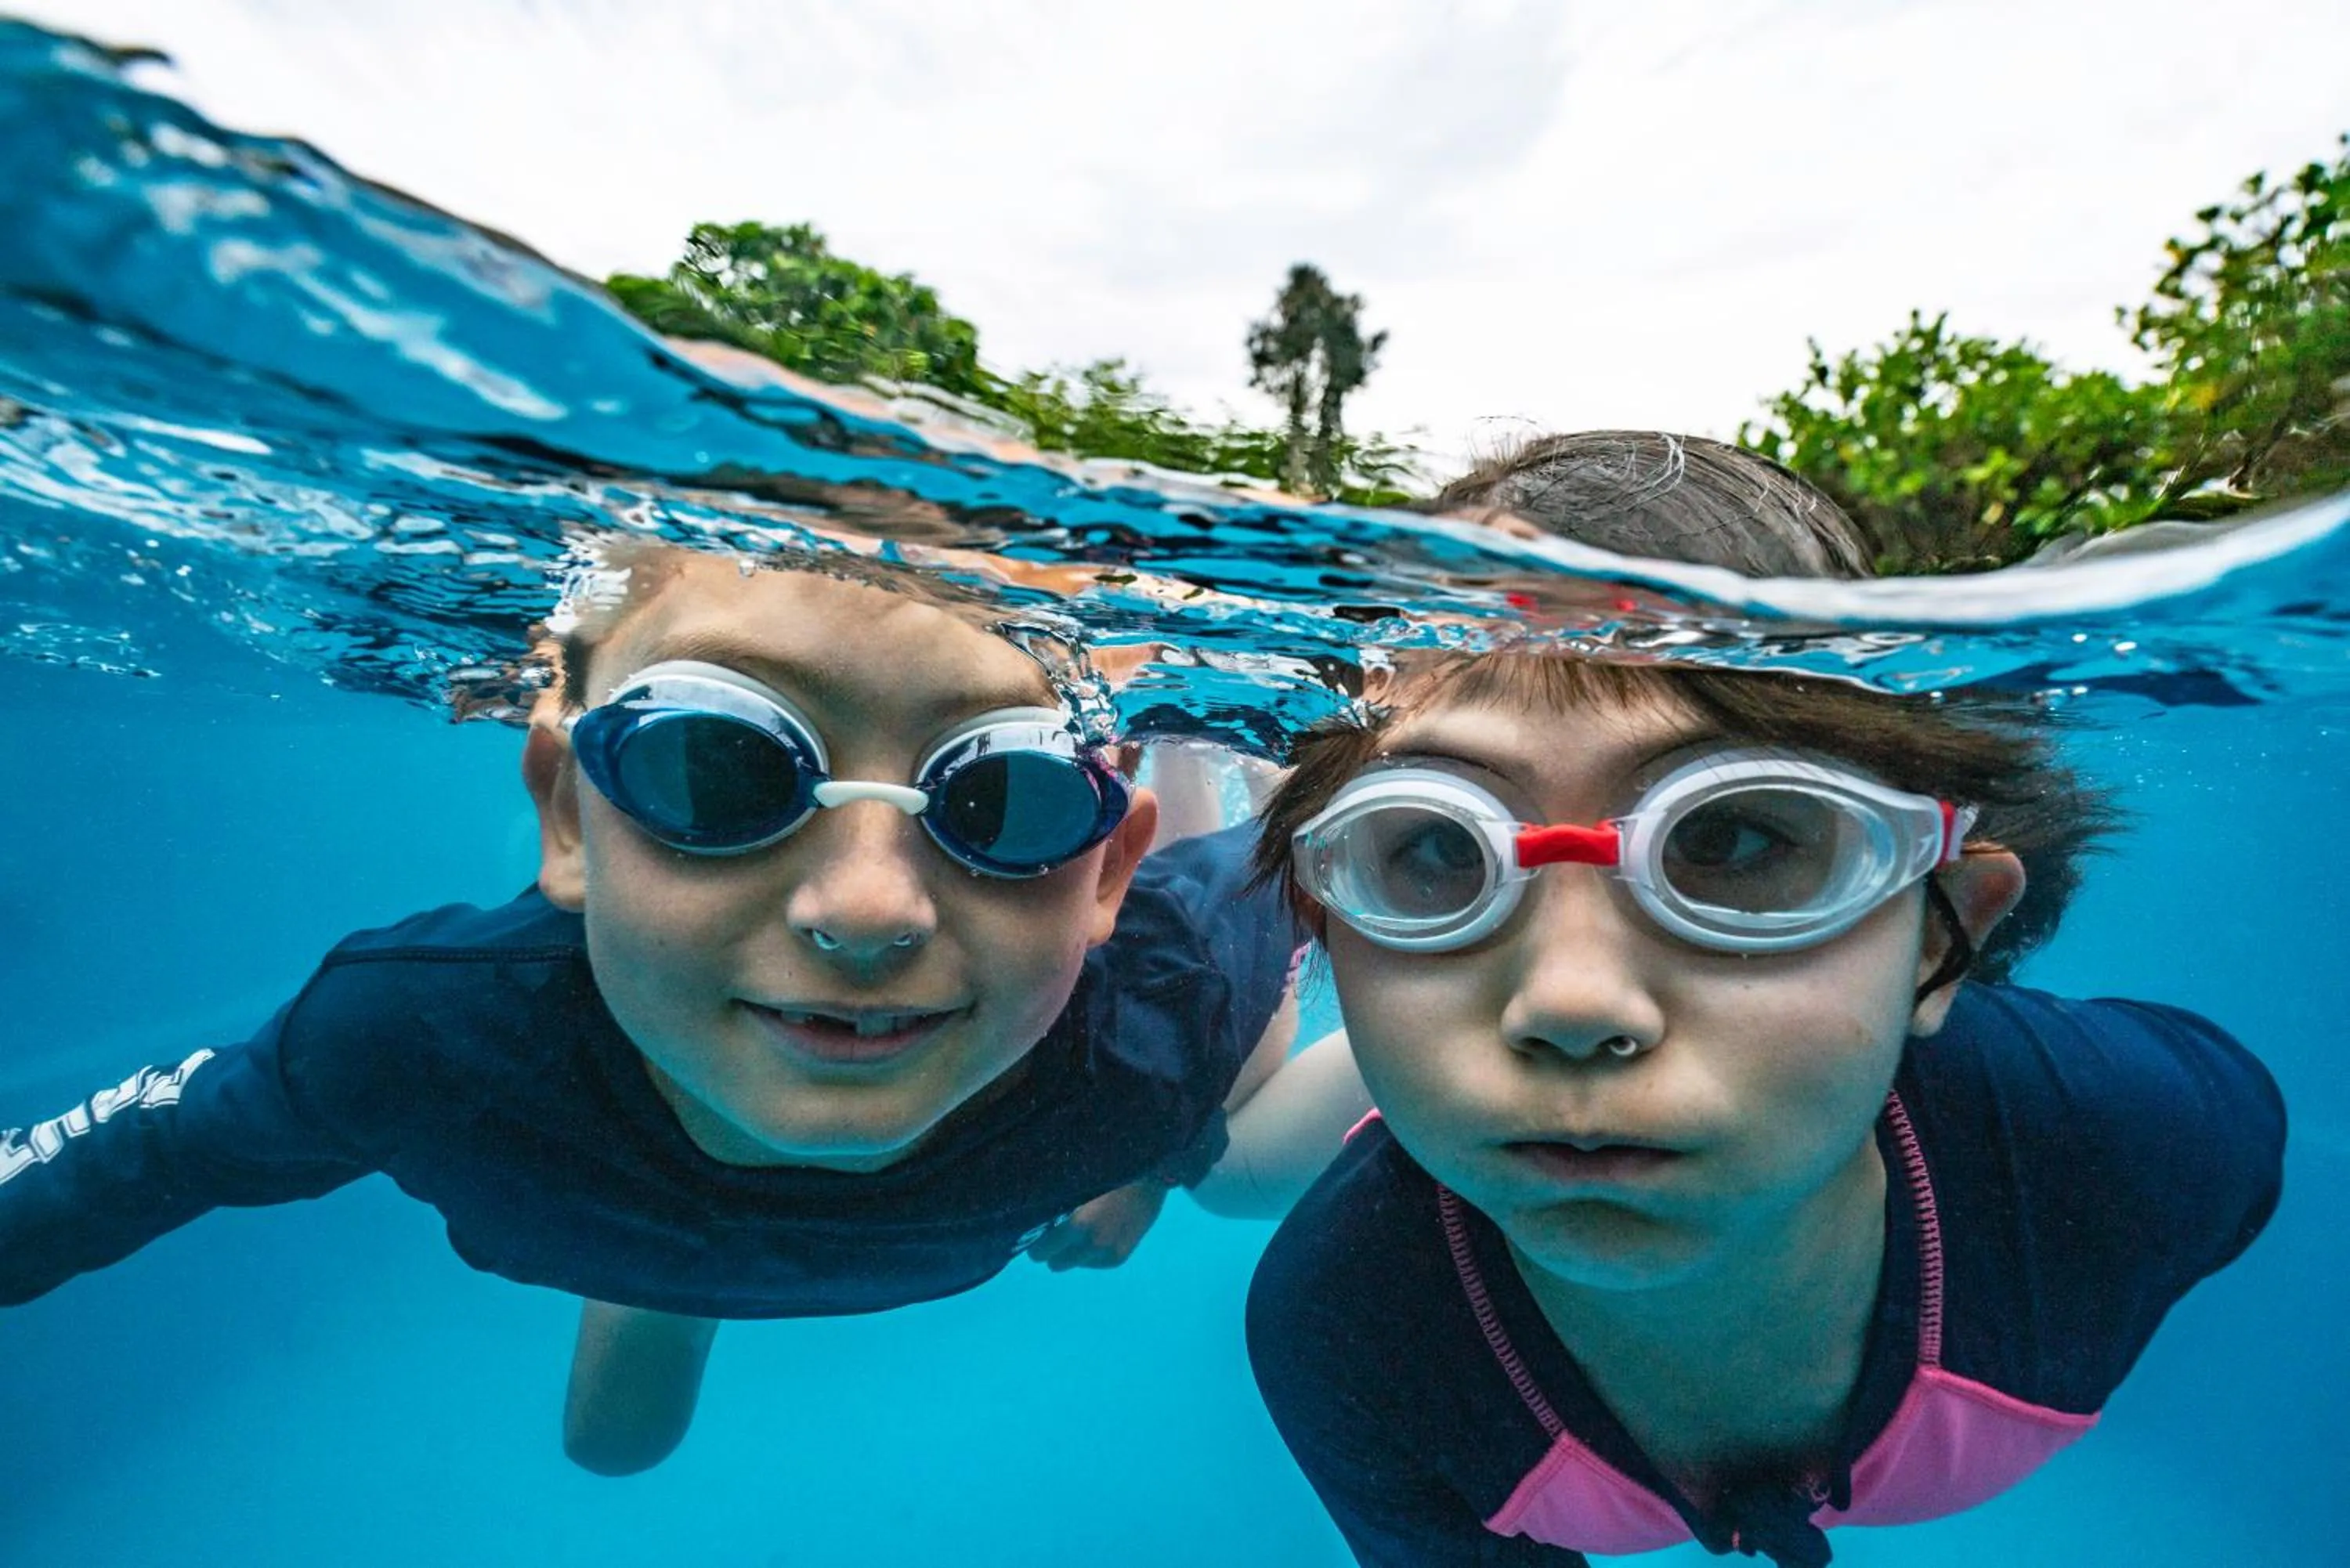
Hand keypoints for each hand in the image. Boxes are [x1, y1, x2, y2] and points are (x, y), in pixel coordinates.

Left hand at [1024, 1180, 1170, 1270]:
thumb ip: (1055, 1206)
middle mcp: (1092, 1245)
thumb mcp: (1075, 1184)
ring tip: (1084, 1226)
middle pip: (1055, 1264)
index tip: (1039, 1231)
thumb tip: (1034, 1221)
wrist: (1150, 1175)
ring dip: (1073, 1251)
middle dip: (1053, 1249)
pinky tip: (1101, 1230)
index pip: (1040, 1252)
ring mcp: (1108, 1254)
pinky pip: (1093, 1262)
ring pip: (1075, 1263)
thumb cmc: (1107, 1171)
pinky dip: (1091, 1251)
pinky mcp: (1119, 1257)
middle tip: (1058, 1230)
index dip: (1036, 1242)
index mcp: (1078, 1225)